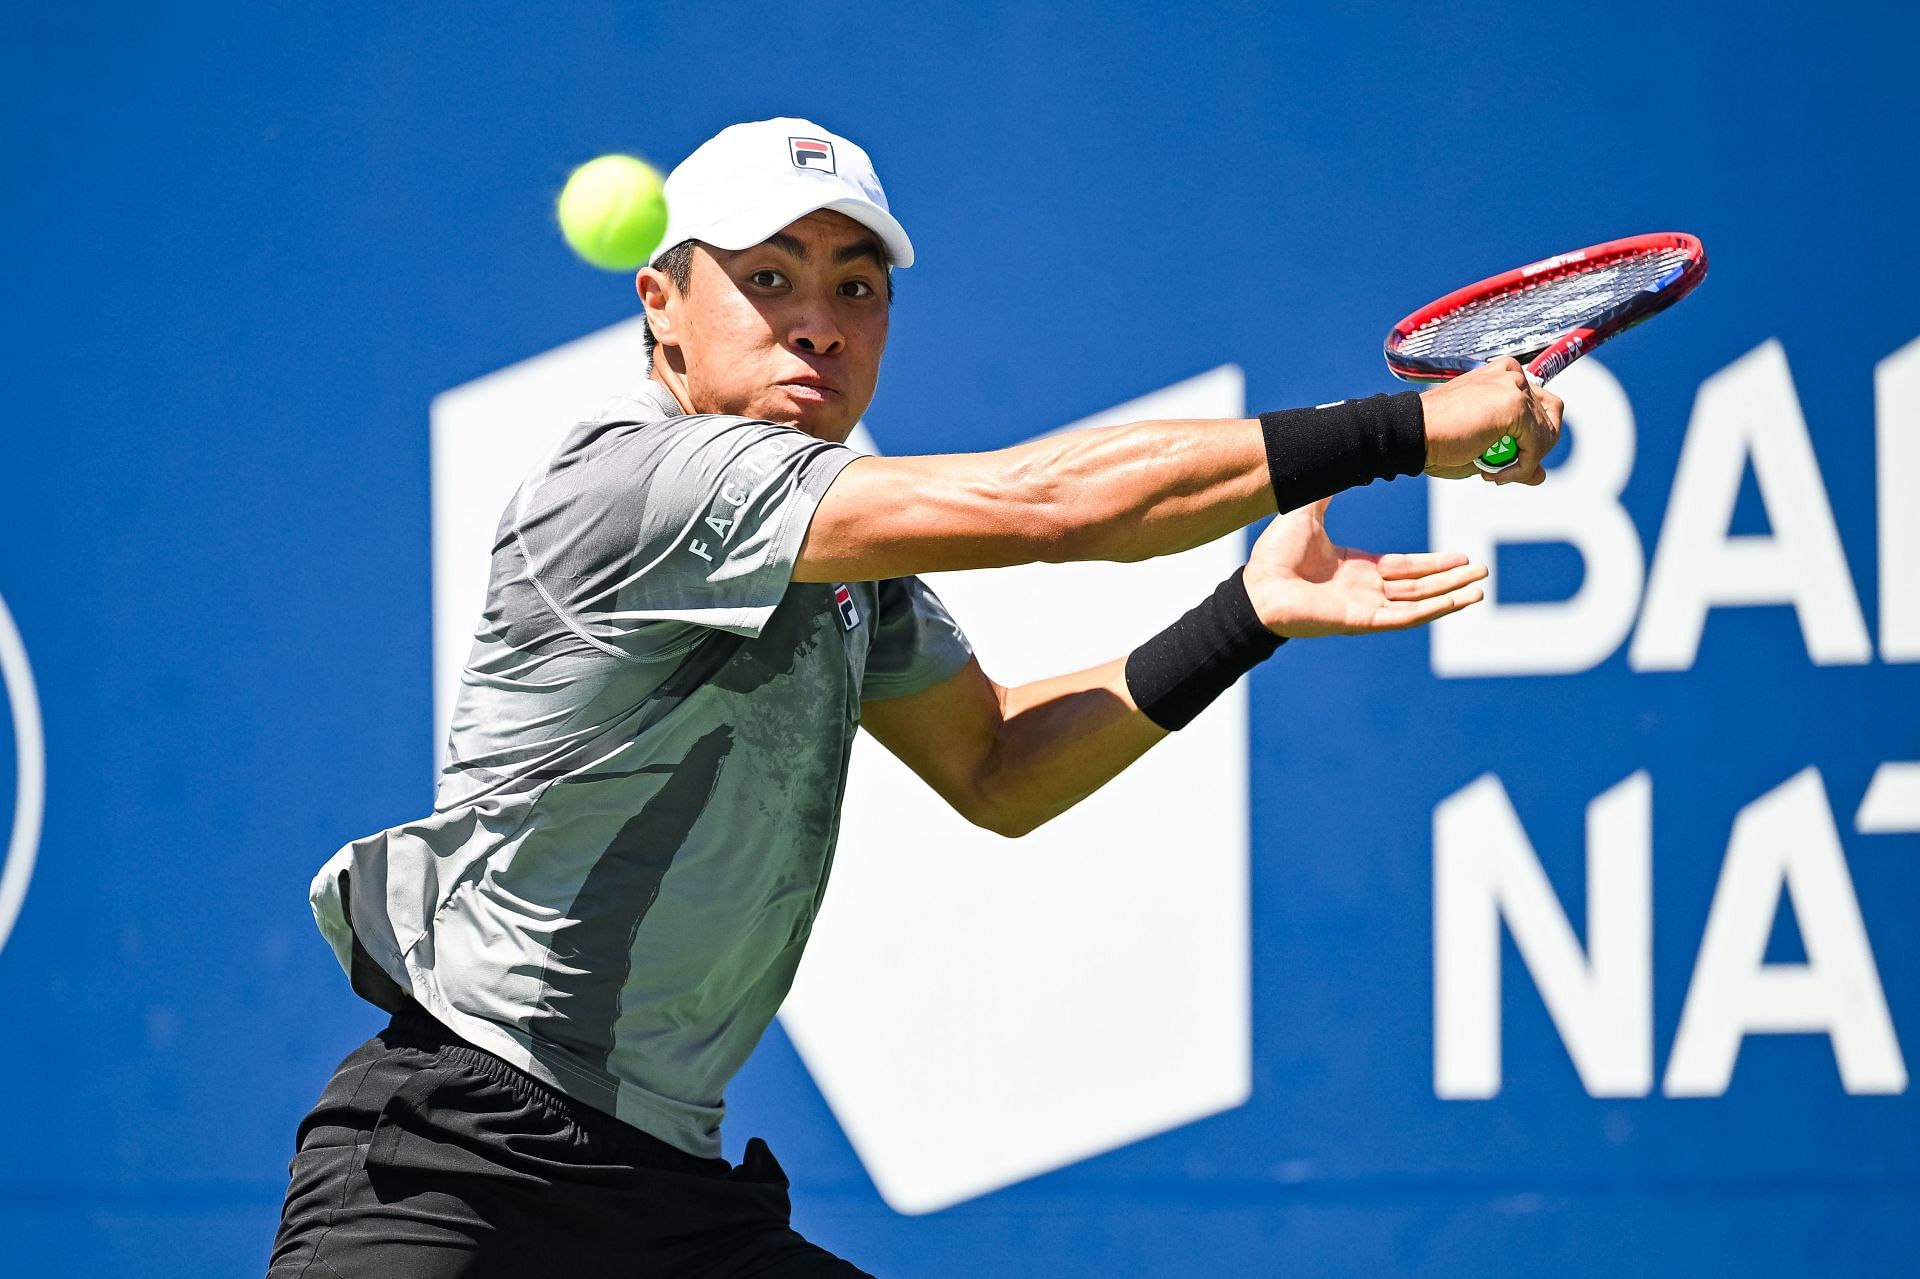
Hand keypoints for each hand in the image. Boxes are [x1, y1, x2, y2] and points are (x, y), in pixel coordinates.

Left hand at [1242, 497, 1486, 636]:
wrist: (1257, 583)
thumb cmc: (1275, 554)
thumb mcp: (1308, 513)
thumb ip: (1327, 490)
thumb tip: (1336, 456)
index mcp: (1357, 567)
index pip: (1406, 567)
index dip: (1434, 563)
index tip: (1461, 555)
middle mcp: (1366, 589)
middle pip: (1420, 585)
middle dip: (1452, 578)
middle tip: (1483, 569)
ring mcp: (1366, 606)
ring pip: (1419, 602)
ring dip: (1451, 595)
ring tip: (1480, 586)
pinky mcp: (1363, 620)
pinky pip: (1406, 616)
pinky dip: (1433, 610)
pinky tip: (1456, 601)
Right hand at [1418, 357, 1563, 483]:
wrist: (1411, 435)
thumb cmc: (1438, 439)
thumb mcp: (1483, 450)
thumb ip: (1516, 457)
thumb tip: (1540, 475)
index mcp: (1503, 376)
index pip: (1540, 407)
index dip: (1528, 439)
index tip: (1498, 460)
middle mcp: (1511, 375)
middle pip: (1551, 415)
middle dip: (1533, 448)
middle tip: (1500, 466)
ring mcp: (1514, 387)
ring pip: (1547, 432)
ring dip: (1524, 461)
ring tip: (1490, 470)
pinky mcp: (1514, 404)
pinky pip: (1537, 444)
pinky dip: (1520, 466)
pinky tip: (1489, 471)